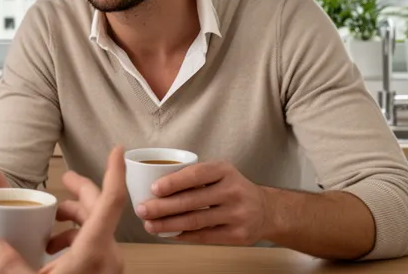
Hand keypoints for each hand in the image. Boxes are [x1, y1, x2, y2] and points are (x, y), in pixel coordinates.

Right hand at [0, 146, 126, 273]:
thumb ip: (8, 264)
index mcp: (93, 251)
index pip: (111, 201)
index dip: (114, 172)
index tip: (117, 150)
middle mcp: (108, 256)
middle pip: (100, 211)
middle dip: (80, 193)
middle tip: (64, 180)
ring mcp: (109, 268)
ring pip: (97, 230)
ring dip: (75, 220)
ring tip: (50, 225)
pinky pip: (95, 248)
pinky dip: (76, 240)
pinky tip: (53, 251)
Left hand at [135, 160, 274, 245]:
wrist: (265, 210)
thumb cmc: (231, 189)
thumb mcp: (219, 173)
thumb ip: (194, 176)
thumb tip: (154, 184)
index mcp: (225, 170)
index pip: (196, 174)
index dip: (173, 182)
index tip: (153, 188)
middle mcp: (233, 191)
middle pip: (192, 201)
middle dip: (162, 207)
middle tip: (142, 210)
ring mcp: (237, 214)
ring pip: (195, 220)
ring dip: (168, 224)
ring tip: (150, 225)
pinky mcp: (238, 234)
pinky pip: (204, 236)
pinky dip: (183, 235)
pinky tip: (169, 234)